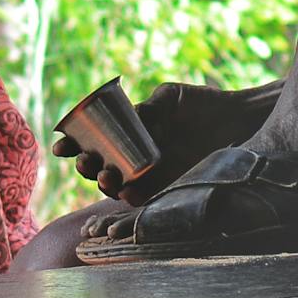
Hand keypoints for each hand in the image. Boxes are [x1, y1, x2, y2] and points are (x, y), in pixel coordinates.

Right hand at [50, 79, 279, 202]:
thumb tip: (130, 118)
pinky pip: (144, 199)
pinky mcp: (170, 188)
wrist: (237, 119)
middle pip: (100, 167)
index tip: (60, 147)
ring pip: (117, 185)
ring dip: (105, 183)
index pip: (95, 141)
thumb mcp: (171, 98)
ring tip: (106, 175)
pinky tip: (126, 191)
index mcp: (130, 132)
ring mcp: (151, 174)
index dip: (74, 146)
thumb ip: (149, 107)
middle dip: (86, 166)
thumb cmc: (202, 103)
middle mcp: (135, 156)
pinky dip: (131, 197)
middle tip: (84, 161)